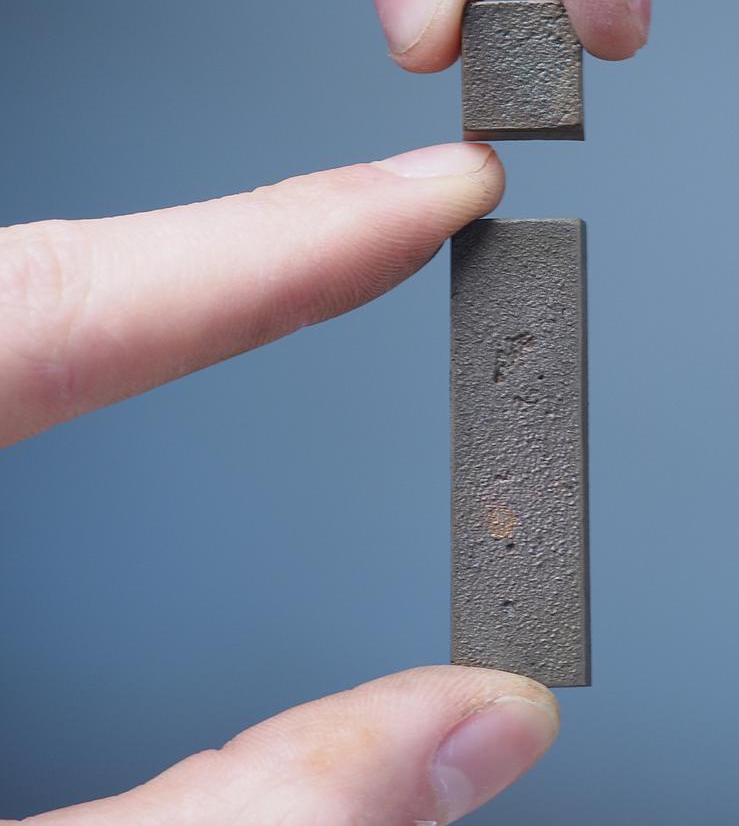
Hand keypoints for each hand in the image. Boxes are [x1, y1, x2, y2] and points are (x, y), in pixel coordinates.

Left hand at [2, 143, 562, 823]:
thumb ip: (242, 817)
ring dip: (171, 291)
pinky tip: (168, 345)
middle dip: (243, 251)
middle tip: (403, 214)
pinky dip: (97, 344)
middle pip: (40, 285)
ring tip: (312, 267)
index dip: (276, 245)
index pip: (57, 304)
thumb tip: (473, 728)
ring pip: (18, 314)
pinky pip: (1, 369)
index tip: (428, 195)